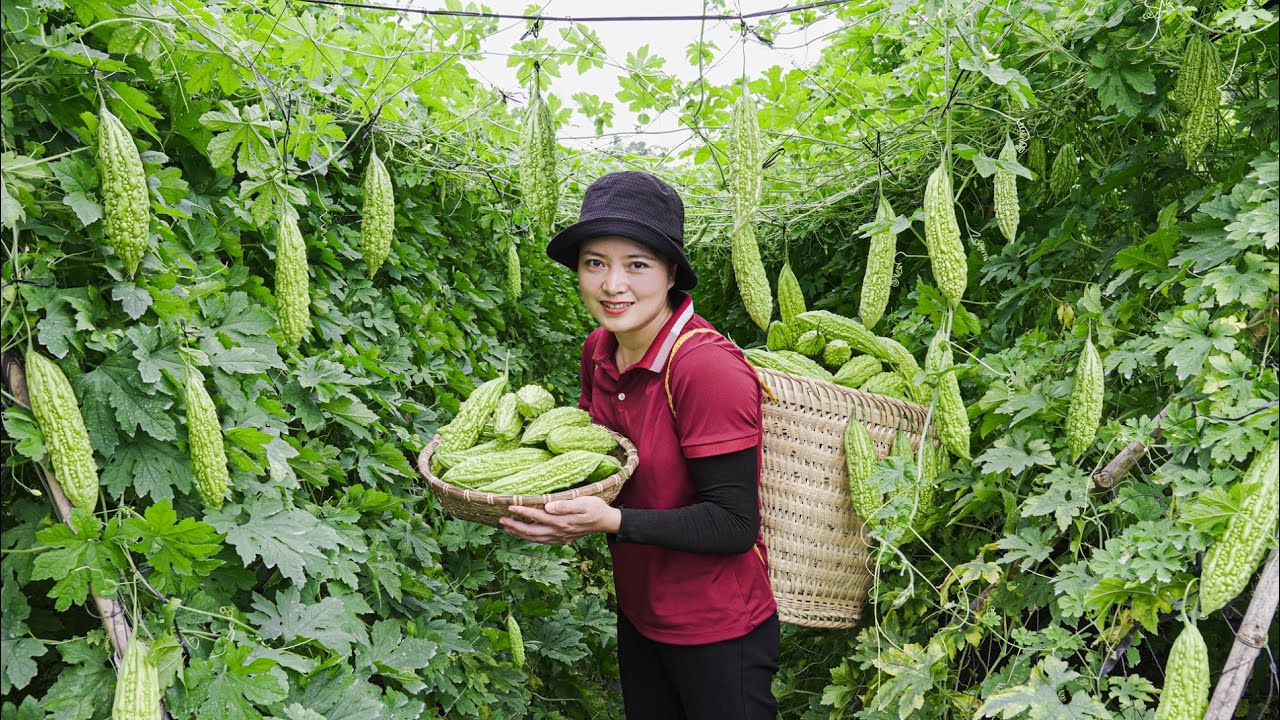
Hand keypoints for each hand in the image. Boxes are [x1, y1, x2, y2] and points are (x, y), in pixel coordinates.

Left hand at [499, 496, 621, 544]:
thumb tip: (548, 507)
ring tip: (506, 527)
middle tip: (501, 520)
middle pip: (531, 531)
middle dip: (515, 526)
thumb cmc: (595, 508)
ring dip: (519, 533)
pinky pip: (541, 541)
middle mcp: (558, 532)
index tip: (509, 506)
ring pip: (534, 538)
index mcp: (562, 522)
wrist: (606, 521)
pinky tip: (523, 534)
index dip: (522, 511)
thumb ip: (565, 505)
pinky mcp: (561, 539)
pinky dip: (529, 538)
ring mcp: (559, 537)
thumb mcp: (583, 502)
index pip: (537, 516)